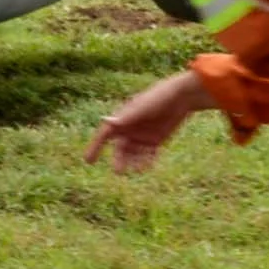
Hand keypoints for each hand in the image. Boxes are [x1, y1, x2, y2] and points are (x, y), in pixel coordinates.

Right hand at [86, 70, 212, 174]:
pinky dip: (146, 162)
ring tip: (136, 169)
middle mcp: (130, 129)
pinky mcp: (156, 141)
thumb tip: (106, 121)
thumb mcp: (141, 108)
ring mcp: (142, 136)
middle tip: (118, 171)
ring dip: (133, 163)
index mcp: (122, 119)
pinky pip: (148, 155)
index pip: (104, 135)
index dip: (95, 147)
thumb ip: (126, 117)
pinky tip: (146, 166)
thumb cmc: (158, 97)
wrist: (181, 96)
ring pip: (133, 155)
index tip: (88, 160)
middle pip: (119, 149)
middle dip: (118, 160)